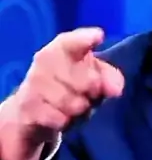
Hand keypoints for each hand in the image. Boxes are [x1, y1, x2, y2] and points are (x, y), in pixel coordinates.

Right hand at [0, 27, 123, 159]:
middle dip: (94, 93)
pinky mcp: (28, 108)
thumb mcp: (92, 76)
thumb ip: (109, 77)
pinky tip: (62, 117)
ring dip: (80, 109)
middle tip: (90, 94)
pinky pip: (60, 119)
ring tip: (76, 106)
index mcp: (60, 49)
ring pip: (73, 103)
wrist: (32, 111)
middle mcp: (43, 62)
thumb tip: (115, 90)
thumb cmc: (68, 85)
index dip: (85, 39)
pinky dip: (66, 122)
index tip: (98, 37)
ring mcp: (33, 84)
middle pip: (86, 82)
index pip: (71, 41)